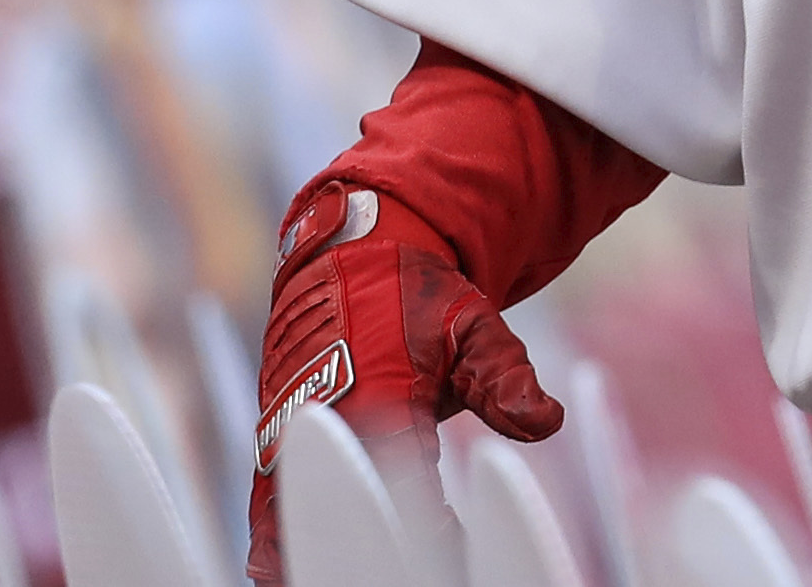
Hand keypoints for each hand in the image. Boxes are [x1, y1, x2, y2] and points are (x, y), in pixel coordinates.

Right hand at [244, 181, 560, 584]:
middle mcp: (322, 419)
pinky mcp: (271, 439)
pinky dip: (277, 537)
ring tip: (333, 574)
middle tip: (403, 563)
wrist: (353, 255)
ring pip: (282, 518)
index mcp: (377, 396)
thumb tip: (545, 420)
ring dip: (305, 552)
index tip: (455, 537)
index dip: (428, 527)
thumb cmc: (417, 296)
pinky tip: (289, 570)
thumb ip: (505, 377)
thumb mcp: (474, 327)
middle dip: (363, 548)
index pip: (402, 486)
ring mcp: (288, 431)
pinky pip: (266, 503)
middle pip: (333, 513)